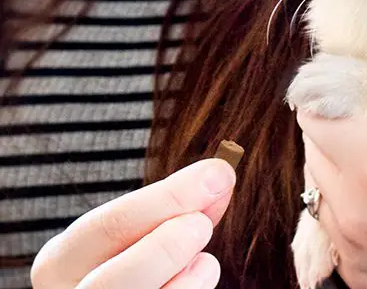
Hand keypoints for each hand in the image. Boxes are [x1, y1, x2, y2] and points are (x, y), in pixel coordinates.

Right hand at [31, 158, 235, 288]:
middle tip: (202, 225)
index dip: (167, 197)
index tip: (217, 174)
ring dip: (186, 281)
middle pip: (112, 281)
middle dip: (165, 248)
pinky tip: (200, 277)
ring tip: (206, 261)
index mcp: (61, 262)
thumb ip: (178, 208)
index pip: (106, 226)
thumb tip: (219, 176)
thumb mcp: (142, 233)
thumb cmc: (135, 261)